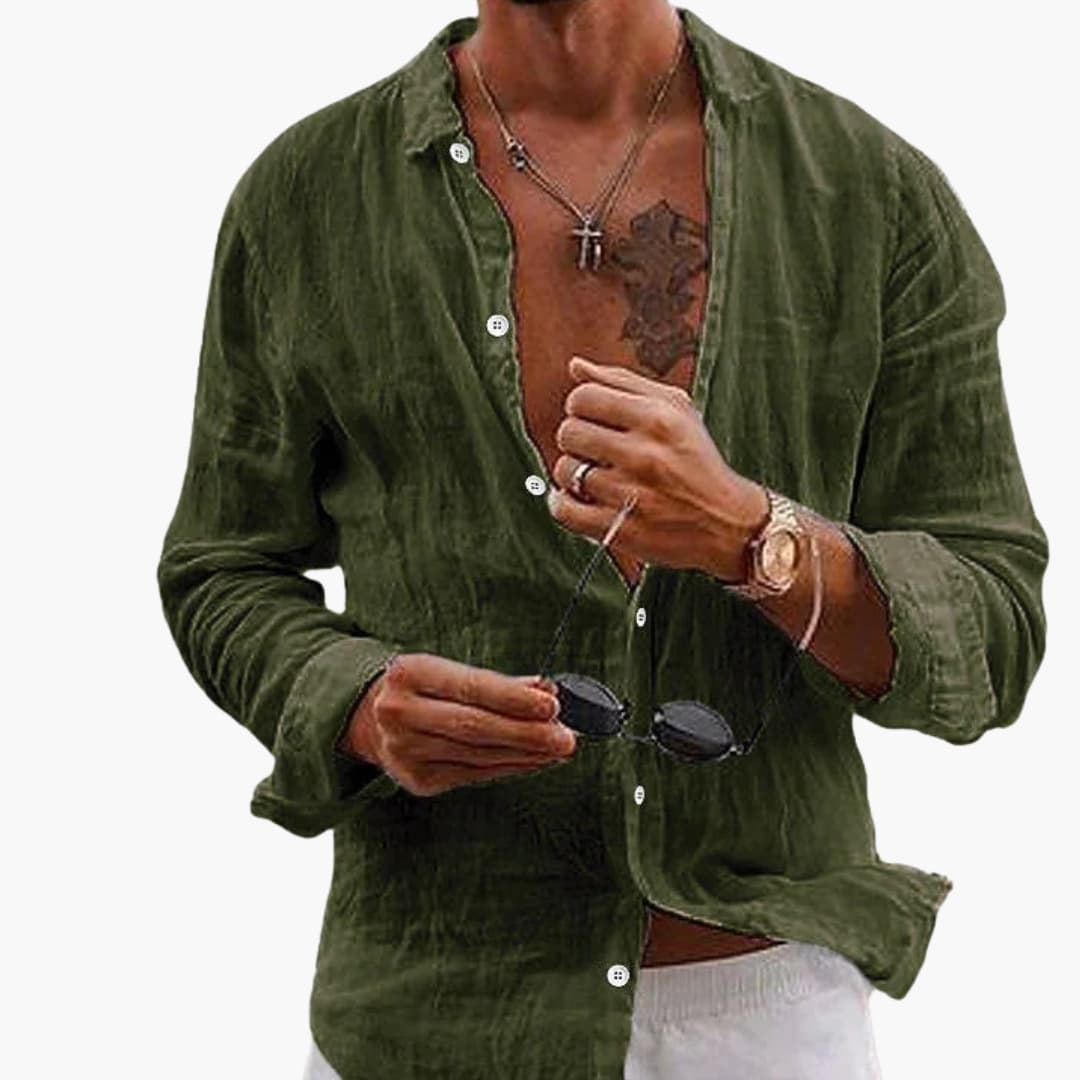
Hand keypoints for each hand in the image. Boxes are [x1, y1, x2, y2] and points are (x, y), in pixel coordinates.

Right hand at [337, 653, 576, 796]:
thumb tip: (546, 690)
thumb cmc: (422, 687)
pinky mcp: (417, 780)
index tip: (551, 704)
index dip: (513, 698)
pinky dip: (510, 767)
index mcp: (409, 674)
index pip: (469, 687)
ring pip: (478, 755)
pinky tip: (534, 761)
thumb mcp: (447, 671)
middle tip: (566, 738)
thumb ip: (496, 683)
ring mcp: (405, 751)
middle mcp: (400, 713)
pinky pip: (474, 774)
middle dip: (527, 734)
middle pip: (474, 727)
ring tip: (558, 749)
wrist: (369, 717)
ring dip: (526, 754)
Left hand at [546, 355, 767, 581]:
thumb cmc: (697, 460)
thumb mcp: (676, 409)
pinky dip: (563, 503)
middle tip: (596, 448)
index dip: (581, 406)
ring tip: (597, 476)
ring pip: (566, 470)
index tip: (594, 418)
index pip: (583, 397)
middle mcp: (644, 455)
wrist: (727, 522)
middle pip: (569, 432)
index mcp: (657, 418)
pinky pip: (564, 510)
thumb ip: (623, 382)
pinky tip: (580, 499)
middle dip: (577, 438)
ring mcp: (631, 495)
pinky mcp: (620, 530)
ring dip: (575, 473)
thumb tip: (575, 366)